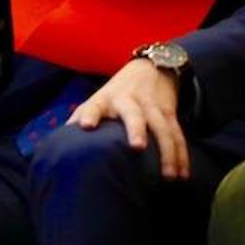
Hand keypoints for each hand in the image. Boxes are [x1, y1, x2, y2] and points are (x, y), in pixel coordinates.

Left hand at [68, 58, 188, 179]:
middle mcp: (129, 101)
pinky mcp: (169, 113)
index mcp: (106, 99)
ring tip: (169, 176)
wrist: (150, 68)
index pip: (94, 106)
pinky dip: (182, 156)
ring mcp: (152, 107)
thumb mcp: (98, 99)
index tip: (85, 127)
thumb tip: (61, 140)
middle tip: (137, 147)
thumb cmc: (116, 93)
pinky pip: (178, 136)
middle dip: (135, 129)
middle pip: (133, 114)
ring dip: (168, 152)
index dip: (89, 115)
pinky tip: (183, 175)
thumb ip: (82, 117)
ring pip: (163, 129)